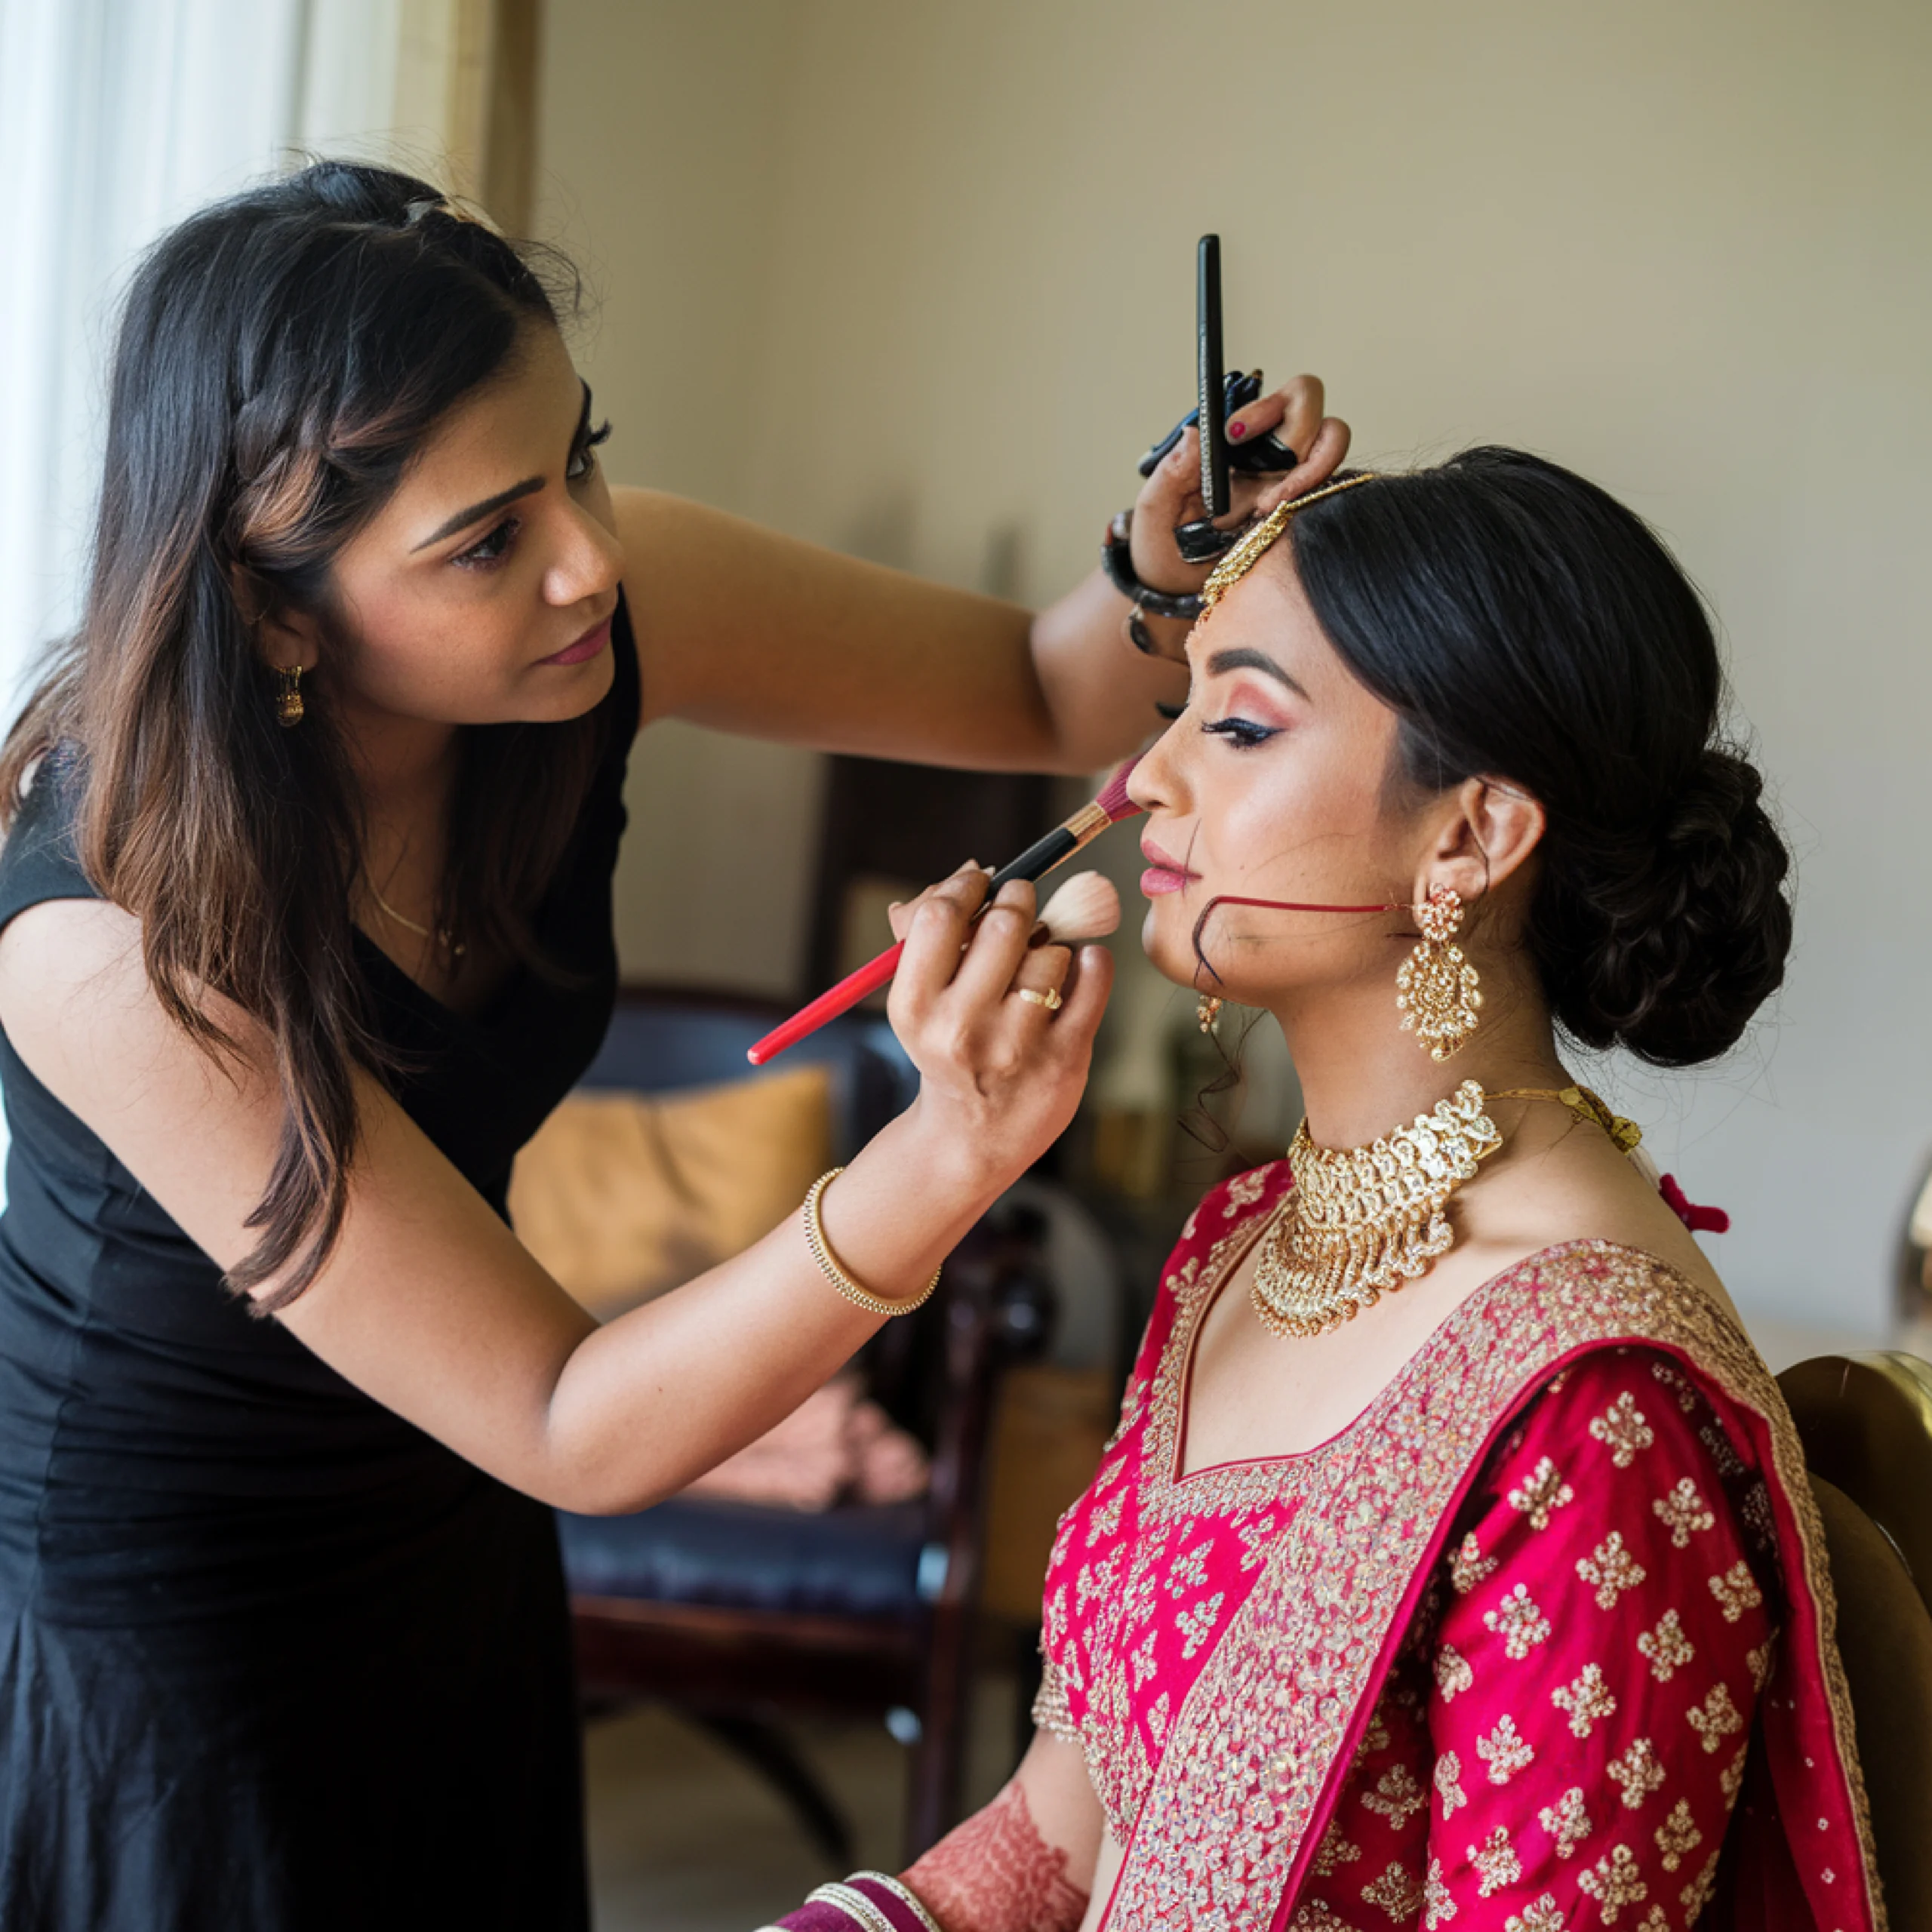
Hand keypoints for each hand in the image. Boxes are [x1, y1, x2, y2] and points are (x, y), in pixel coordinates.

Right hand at [884, 865, 1111, 1190]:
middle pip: (1003, 924)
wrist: (969, 1138)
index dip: (967, 887)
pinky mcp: (1064, 1059)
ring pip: (1051, 952)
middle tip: (1020, 906)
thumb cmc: (947, 1049)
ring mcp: (1016, 1046)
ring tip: (1038, 966)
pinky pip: (1092, 977)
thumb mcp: (920, 1002)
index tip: (981, 884)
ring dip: (1051, 945)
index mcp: (915, 1007)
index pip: (941, 917)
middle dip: (1018, 901)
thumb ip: (933, 936)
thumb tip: (972, 870)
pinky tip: (1079, 968)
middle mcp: (962, 1028)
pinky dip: (1092, 961)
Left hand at [1130, 374, 1351, 595]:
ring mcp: (1289, 478)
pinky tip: (1273, 524)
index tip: (1235, 432)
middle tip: (1261, 481)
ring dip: (1308, 472)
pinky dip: (1308, 501)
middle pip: (1312, 407)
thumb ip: (1172, 470)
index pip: (1269, 395)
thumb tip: (1196, 432)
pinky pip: (1328, 491)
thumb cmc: (1162, 543)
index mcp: (1234, 439)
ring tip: (1268, 506)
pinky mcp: (1302, 510)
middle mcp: (1267, 451)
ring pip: (1331, 444)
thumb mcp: (1155, 506)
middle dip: (1296, 437)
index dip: (1267, 405)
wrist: (1175, 587)